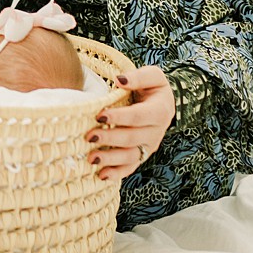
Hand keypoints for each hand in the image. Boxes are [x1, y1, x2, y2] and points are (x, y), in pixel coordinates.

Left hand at [87, 65, 175, 181]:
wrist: (163, 104)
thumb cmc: (153, 87)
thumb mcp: (152, 76)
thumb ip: (138, 77)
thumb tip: (120, 80)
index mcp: (160, 111)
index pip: (138, 116)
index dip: (119, 117)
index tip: (100, 116)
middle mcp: (156, 132)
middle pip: (132, 138)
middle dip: (110, 139)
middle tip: (89, 137)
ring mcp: (149, 146)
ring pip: (131, 156)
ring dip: (111, 159)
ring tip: (92, 159)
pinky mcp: (142, 155)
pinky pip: (130, 167)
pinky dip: (117, 174)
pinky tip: (101, 176)